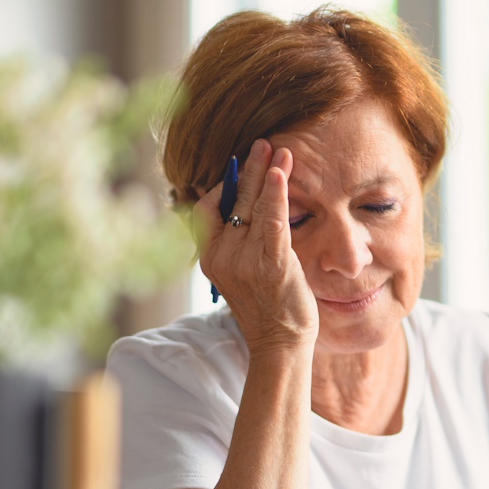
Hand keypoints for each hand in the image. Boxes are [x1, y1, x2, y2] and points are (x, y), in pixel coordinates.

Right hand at [197, 139, 318, 354]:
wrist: (280, 344)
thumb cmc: (268, 309)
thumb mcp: (242, 274)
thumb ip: (240, 243)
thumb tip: (250, 208)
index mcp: (210, 259)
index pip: (207, 210)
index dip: (224, 186)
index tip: (241, 168)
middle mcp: (222, 257)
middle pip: (233, 201)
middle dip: (249, 169)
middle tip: (262, 144)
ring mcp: (245, 261)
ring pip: (254, 206)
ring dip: (267, 174)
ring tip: (280, 150)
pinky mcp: (270, 264)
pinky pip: (272, 221)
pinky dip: (276, 194)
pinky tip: (281, 173)